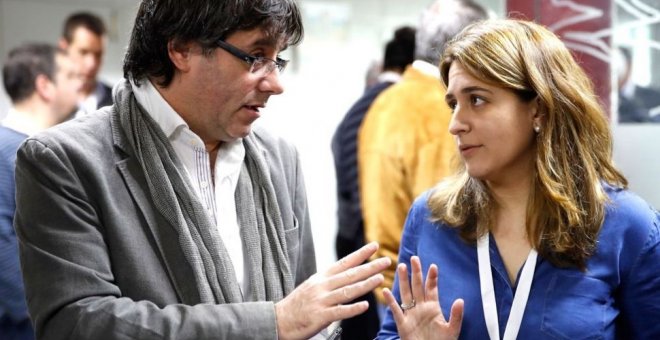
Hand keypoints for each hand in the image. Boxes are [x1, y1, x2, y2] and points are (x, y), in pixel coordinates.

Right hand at [275, 242, 390, 339]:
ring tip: (380, 278)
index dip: (360, 254)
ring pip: (348, 291)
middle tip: (387, 261)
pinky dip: (353, 309)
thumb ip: (329, 282)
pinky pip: (340, 312)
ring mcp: (321, 301)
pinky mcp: (320, 316)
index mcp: (321, 278)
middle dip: (370, 267)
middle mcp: (322, 286)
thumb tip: (346, 275)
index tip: (375, 246)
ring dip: (365, 284)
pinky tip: (365, 306)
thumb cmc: (297, 305)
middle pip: (350, 275)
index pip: (344, 263)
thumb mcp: (311, 287)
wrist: (278, 320)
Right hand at [383, 256, 463, 339]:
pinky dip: (390, 301)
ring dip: (403, 281)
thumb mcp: (452, 330)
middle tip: (414, 258)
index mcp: (433, 308)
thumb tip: (460, 300)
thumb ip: (456, 315)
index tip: (433, 266)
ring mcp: (411, 315)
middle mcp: (421, 308)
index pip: (431, 289)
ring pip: (406, 294)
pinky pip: (395, 310)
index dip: (432, 277)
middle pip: (417, 286)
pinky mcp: (402, 324)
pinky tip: (386, 291)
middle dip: (416, 272)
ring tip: (401, 267)